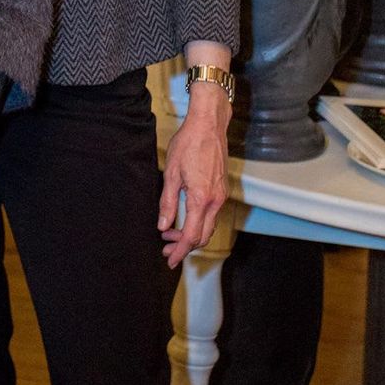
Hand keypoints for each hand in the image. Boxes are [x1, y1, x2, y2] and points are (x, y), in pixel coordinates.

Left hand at [158, 81, 230, 267]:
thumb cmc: (188, 144)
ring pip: (208, 226)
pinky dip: (199, 222)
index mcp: (201, 199)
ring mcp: (221, 196)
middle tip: (166, 248)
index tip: (169, 259)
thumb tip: (162, 224)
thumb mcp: (171, 173)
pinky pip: (212, 215)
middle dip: (184, 246)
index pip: (191, 235)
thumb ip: (167, 202)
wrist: (208, 125)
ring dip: (191, 234)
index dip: (180, 250)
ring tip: (171, 234)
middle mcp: (215, 201)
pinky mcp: (222, 189)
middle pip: (203, 236)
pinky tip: (185, 218)